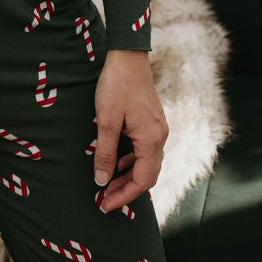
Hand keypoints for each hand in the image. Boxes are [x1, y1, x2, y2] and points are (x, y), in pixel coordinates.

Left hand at [92, 49, 167, 213]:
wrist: (128, 56)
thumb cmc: (116, 86)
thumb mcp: (106, 121)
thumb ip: (106, 153)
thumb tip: (101, 181)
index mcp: (151, 140)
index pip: (142, 180)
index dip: (123, 196)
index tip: (105, 204)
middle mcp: (160, 137)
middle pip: (147, 175)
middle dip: (126, 190)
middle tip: (104, 199)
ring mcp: (158, 129)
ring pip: (147, 163)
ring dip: (128, 176)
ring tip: (108, 183)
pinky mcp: (152, 121)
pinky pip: (145, 150)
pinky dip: (132, 161)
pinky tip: (118, 161)